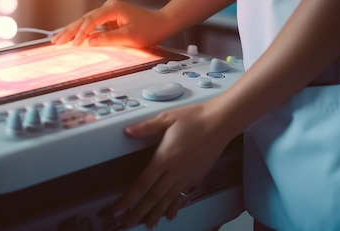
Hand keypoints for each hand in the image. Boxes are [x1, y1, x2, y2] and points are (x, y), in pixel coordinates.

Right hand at [51, 0, 168, 46]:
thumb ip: (108, 39)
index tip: (73, 44)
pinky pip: (91, 26)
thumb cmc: (148, 29)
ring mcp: (107, 14)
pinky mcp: (108, 20)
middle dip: (69, 31)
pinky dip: (81, 33)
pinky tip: (70, 38)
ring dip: (72, 32)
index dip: (81, 33)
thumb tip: (89, 41)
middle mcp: (107, 8)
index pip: (91, 21)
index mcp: (112, 8)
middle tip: (55, 42)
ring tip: (57, 40)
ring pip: (85, 22)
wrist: (160, 24)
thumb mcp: (129, 37)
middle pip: (83, 20)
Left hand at [112, 102, 227, 228]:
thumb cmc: (196, 118)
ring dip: (155, 214)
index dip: (128, 200)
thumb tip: (128, 131)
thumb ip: (146, 127)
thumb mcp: (167, 118)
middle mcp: (176, 171)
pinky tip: (170, 214)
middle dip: (138, 213)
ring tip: (146, 225)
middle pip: (153, 198)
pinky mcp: (198, 177)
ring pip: (168, 200)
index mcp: (165, 158)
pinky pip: (183, 196)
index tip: (118, 210)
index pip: (142, 185)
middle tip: (126, 224)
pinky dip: (175, 207)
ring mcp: (188, 176)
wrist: (221, 122)